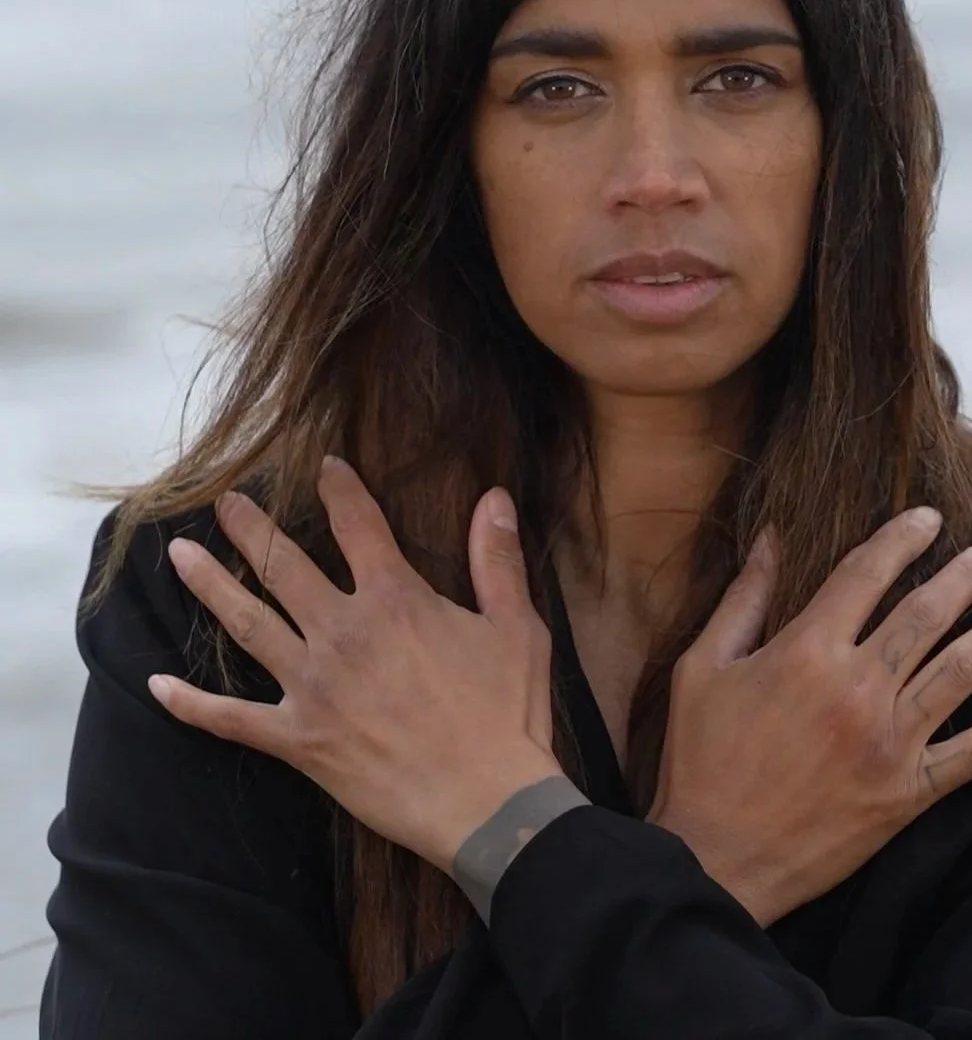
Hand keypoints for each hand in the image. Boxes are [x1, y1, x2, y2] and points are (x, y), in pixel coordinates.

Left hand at [148, 456, 564, 875]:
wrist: (487, 804)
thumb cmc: (505, 714)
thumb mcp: (516, 626)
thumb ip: (497, 559)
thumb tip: (495, 498)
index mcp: (394, 600)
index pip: (358, 525)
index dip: (340, 489)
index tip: (324, 465)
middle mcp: (343, 632)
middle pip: (283, 566)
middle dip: (250, 529)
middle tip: (223, 502)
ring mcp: (313, 686)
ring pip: (248, 625)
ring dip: (210, 587)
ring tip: (178, 557)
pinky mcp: (299, 740)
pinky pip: (232, 720)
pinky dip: (192, 705)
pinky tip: (157, 687)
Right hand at [647, 508, 971, 925]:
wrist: (717, 856)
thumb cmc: (702, 757)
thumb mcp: (704, 666)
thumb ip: (743, 599)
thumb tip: (770, 538)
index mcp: (805, 652)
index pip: (866, 575)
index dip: (901, 539)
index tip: (928, 517)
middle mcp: (857, 690)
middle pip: (926, 616)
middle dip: (965, 577)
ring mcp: (891, 743)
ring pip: (962, 672)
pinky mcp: (908, 792)